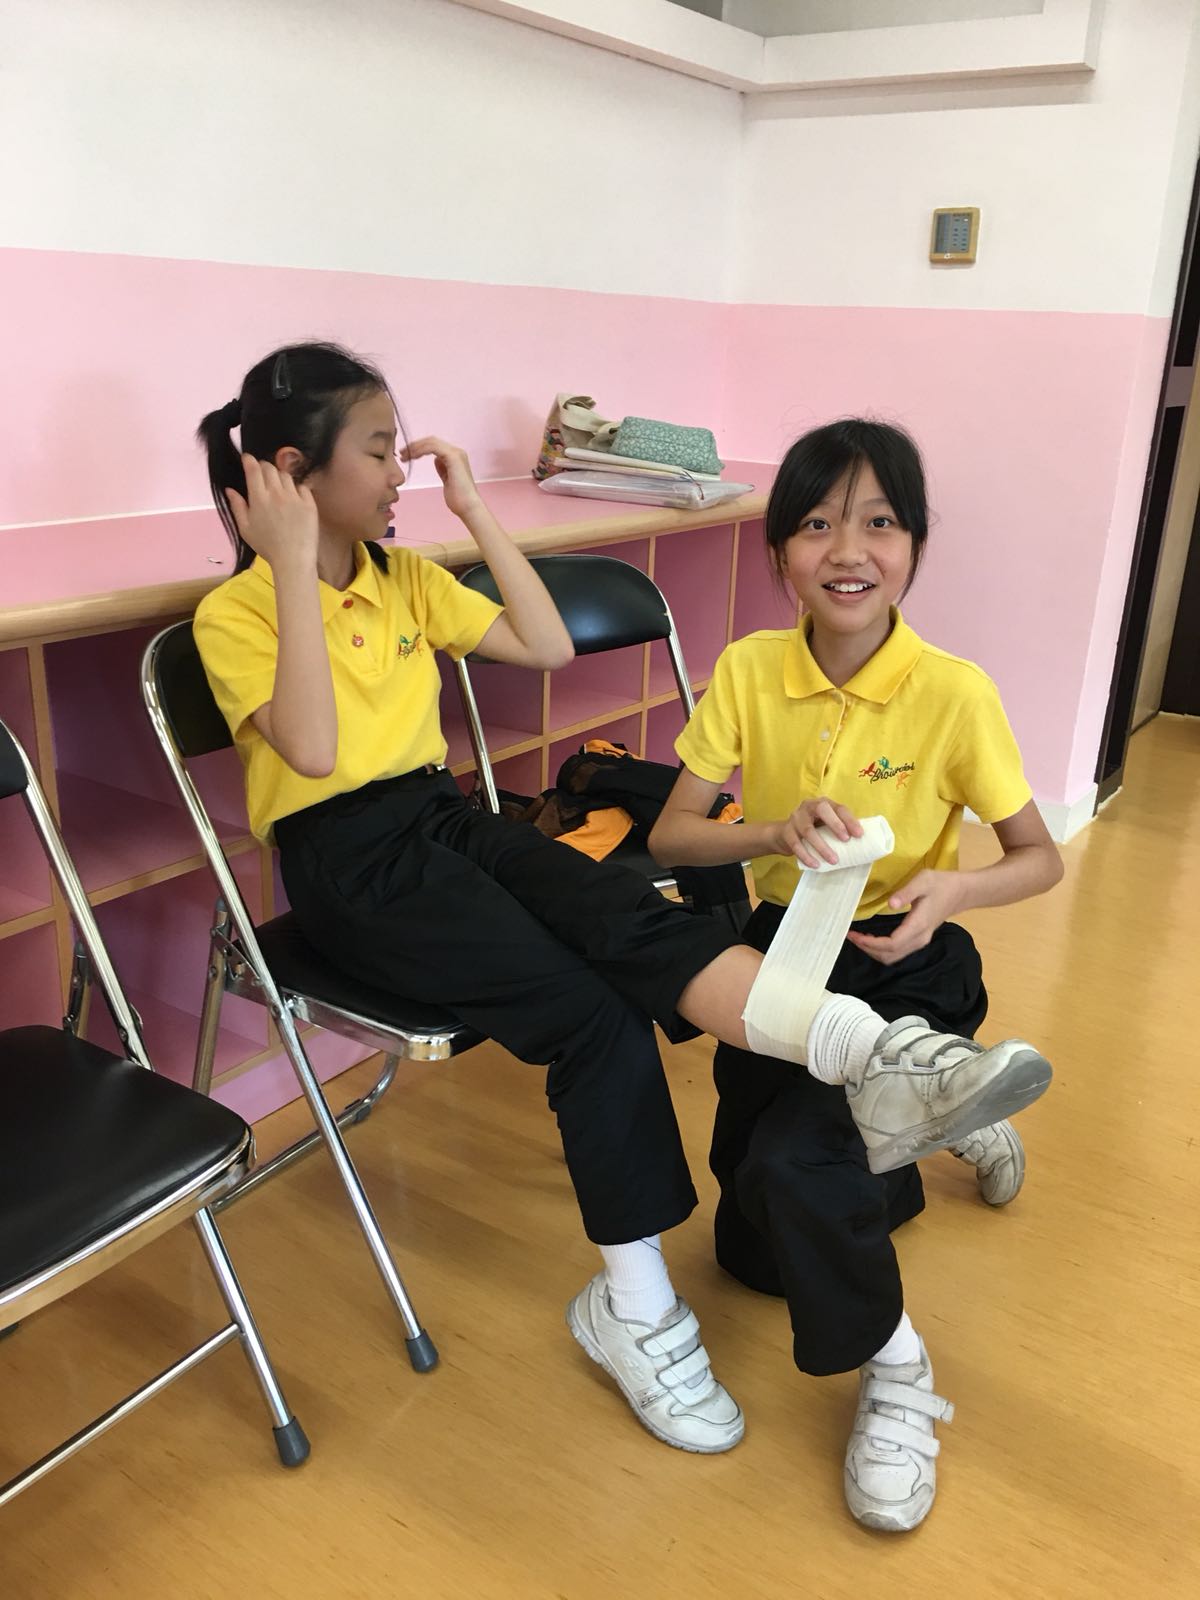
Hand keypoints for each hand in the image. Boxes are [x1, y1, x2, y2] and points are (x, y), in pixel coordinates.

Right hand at [227, 455, 317, 572]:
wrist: (293, 559)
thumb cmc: (266, 546)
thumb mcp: (245, 529)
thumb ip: (237, 506)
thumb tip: (229, 489)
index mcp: (259, 498)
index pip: (254, 469)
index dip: (249, 460)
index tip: (247, 458)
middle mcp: (277, 493)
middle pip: (270, 468)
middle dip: (264, 466)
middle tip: (262, 474)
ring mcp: (295, 497)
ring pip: (286, 475)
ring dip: (279, 476)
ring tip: (277, 487)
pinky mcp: (309, 503)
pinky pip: (302, 486)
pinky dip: (296, 488)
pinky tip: (292, 497)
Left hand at [404, 436, 482, 521]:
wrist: (468, 507)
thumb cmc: (459, 500)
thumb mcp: (447, 481)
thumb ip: (443, 470)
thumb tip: (437, 461)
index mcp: (455, 457)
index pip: (434, 445)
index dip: (418, 448)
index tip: (406, 457)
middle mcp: (457, 452)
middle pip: (431, 441)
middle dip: (414, 446)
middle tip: (401, 454)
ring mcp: (456, 453)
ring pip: (431, 442)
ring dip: (415, 447)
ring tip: (404, 456)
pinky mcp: (453, 457)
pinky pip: (433, 447)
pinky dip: (421, 450)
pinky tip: (413, 457)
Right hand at [771, 797, 862, 868]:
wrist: (784, 835)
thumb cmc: (812, 830)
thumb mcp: (825, 825)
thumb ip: (839, 830)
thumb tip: (862, 846)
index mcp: (823, 804)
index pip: (839, 808)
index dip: (850, 820)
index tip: (859, 835)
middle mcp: (808, 806)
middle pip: (822, 810)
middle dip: (835, 824)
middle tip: (846, 840)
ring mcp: (795, 818)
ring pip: (808, 830)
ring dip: (822, 846)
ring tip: (833, 860)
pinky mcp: (786, 831)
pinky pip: (796, 844)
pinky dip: (806, 856)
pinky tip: (815, 865)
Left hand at [846, 869, 964, 965]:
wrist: (961, 892)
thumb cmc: (941, 884)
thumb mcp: (923, 880)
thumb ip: (906, 892)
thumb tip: (890, 904)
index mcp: (917, 926)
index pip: (891, 944)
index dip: (870, 944)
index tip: (854, 935)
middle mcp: (919, 938)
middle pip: (890, 955)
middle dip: (868, 949)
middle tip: (851, 936)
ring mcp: (920, 941)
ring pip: (893, 957)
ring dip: (874, 951)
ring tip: (858, 938)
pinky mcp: (919, 939)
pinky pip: (898, 952)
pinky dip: (882, 949)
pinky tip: (872, 938)